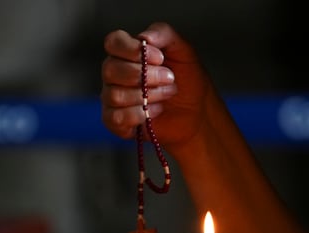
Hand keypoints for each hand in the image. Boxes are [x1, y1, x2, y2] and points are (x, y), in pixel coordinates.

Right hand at [101, 22, 216, 149]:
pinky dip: (139, 114)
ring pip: (115, 95)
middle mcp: (115, 74)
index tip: (159, 58)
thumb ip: (164, 34)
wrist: (198, 112)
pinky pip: (116, 118)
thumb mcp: (183, 51)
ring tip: (166, 95)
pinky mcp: (116, 122)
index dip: (133, 50)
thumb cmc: (187, 81)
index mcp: (126, 53)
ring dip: (147, 96)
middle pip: (111, 69)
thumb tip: (145, 37)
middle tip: (169, 78)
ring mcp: (112, 98)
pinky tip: (155, 111)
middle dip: (146, 75)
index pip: (113, 43)